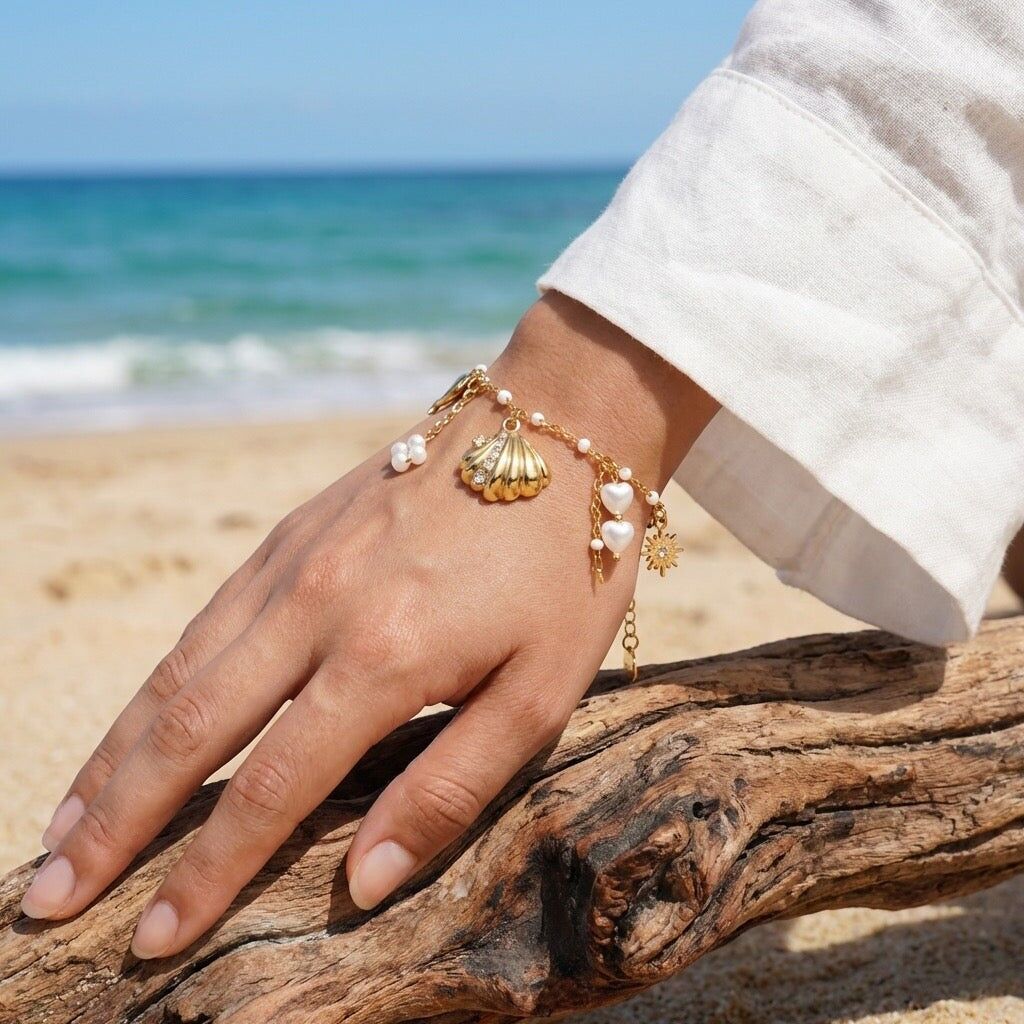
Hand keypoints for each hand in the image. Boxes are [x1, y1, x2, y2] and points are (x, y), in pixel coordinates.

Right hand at [22, 293, 716, 957]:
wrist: (555, 428)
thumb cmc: (564, 567)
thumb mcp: (542, 690)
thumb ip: (450, 786)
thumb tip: (367, 882)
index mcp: (384, 659)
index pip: (269, 792)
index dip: (204, 874)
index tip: (150, 937)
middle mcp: (315, 609)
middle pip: (189, 733)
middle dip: (113, 825)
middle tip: (44, 894)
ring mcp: (294, 563)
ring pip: (178, 672)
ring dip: (114, 755)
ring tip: (63, 823)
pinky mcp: (291, 532)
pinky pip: (205, 618)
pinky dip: (156, 681)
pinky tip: (138, 717)